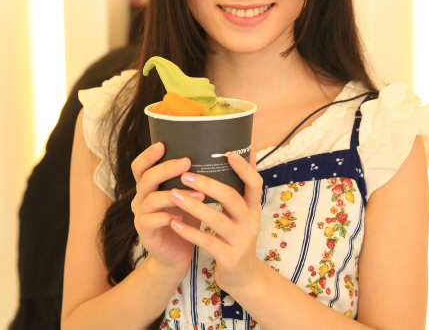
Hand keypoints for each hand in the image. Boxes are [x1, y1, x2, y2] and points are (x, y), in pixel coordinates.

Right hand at [130, 142, 205, 276]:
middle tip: (187, 162)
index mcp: (148, 187)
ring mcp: (140, 215)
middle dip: (166, 168)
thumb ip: (191, 179)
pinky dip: (167, 217)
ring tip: (199, 193)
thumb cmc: (184, 220)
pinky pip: (151, 220)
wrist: (176, 255)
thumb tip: (214, 154)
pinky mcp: (145, 232)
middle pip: (146, 178)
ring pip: (150, 199)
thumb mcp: (187, 196)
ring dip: (175, 194)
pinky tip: (183, 217)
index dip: (148, 155)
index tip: (163, 144)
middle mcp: (140, 198)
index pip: (140, 166)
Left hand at [167, 151, 263, 293]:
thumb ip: (241, 187)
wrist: (243, 276)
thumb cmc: (236, 237)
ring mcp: (241, 241)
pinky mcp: (229, 258)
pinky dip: (190, 232)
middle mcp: (251, 222)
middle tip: (186, 175)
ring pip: (217, 220)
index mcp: (254, 208)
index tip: (227, 153)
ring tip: (173, 195)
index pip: (255, 183)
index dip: (243, 168)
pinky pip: (208, 242)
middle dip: (209, 185)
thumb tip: (246, 151)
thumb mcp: (243, 213)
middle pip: (232, 198)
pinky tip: (174, 223)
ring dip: (194, 206)